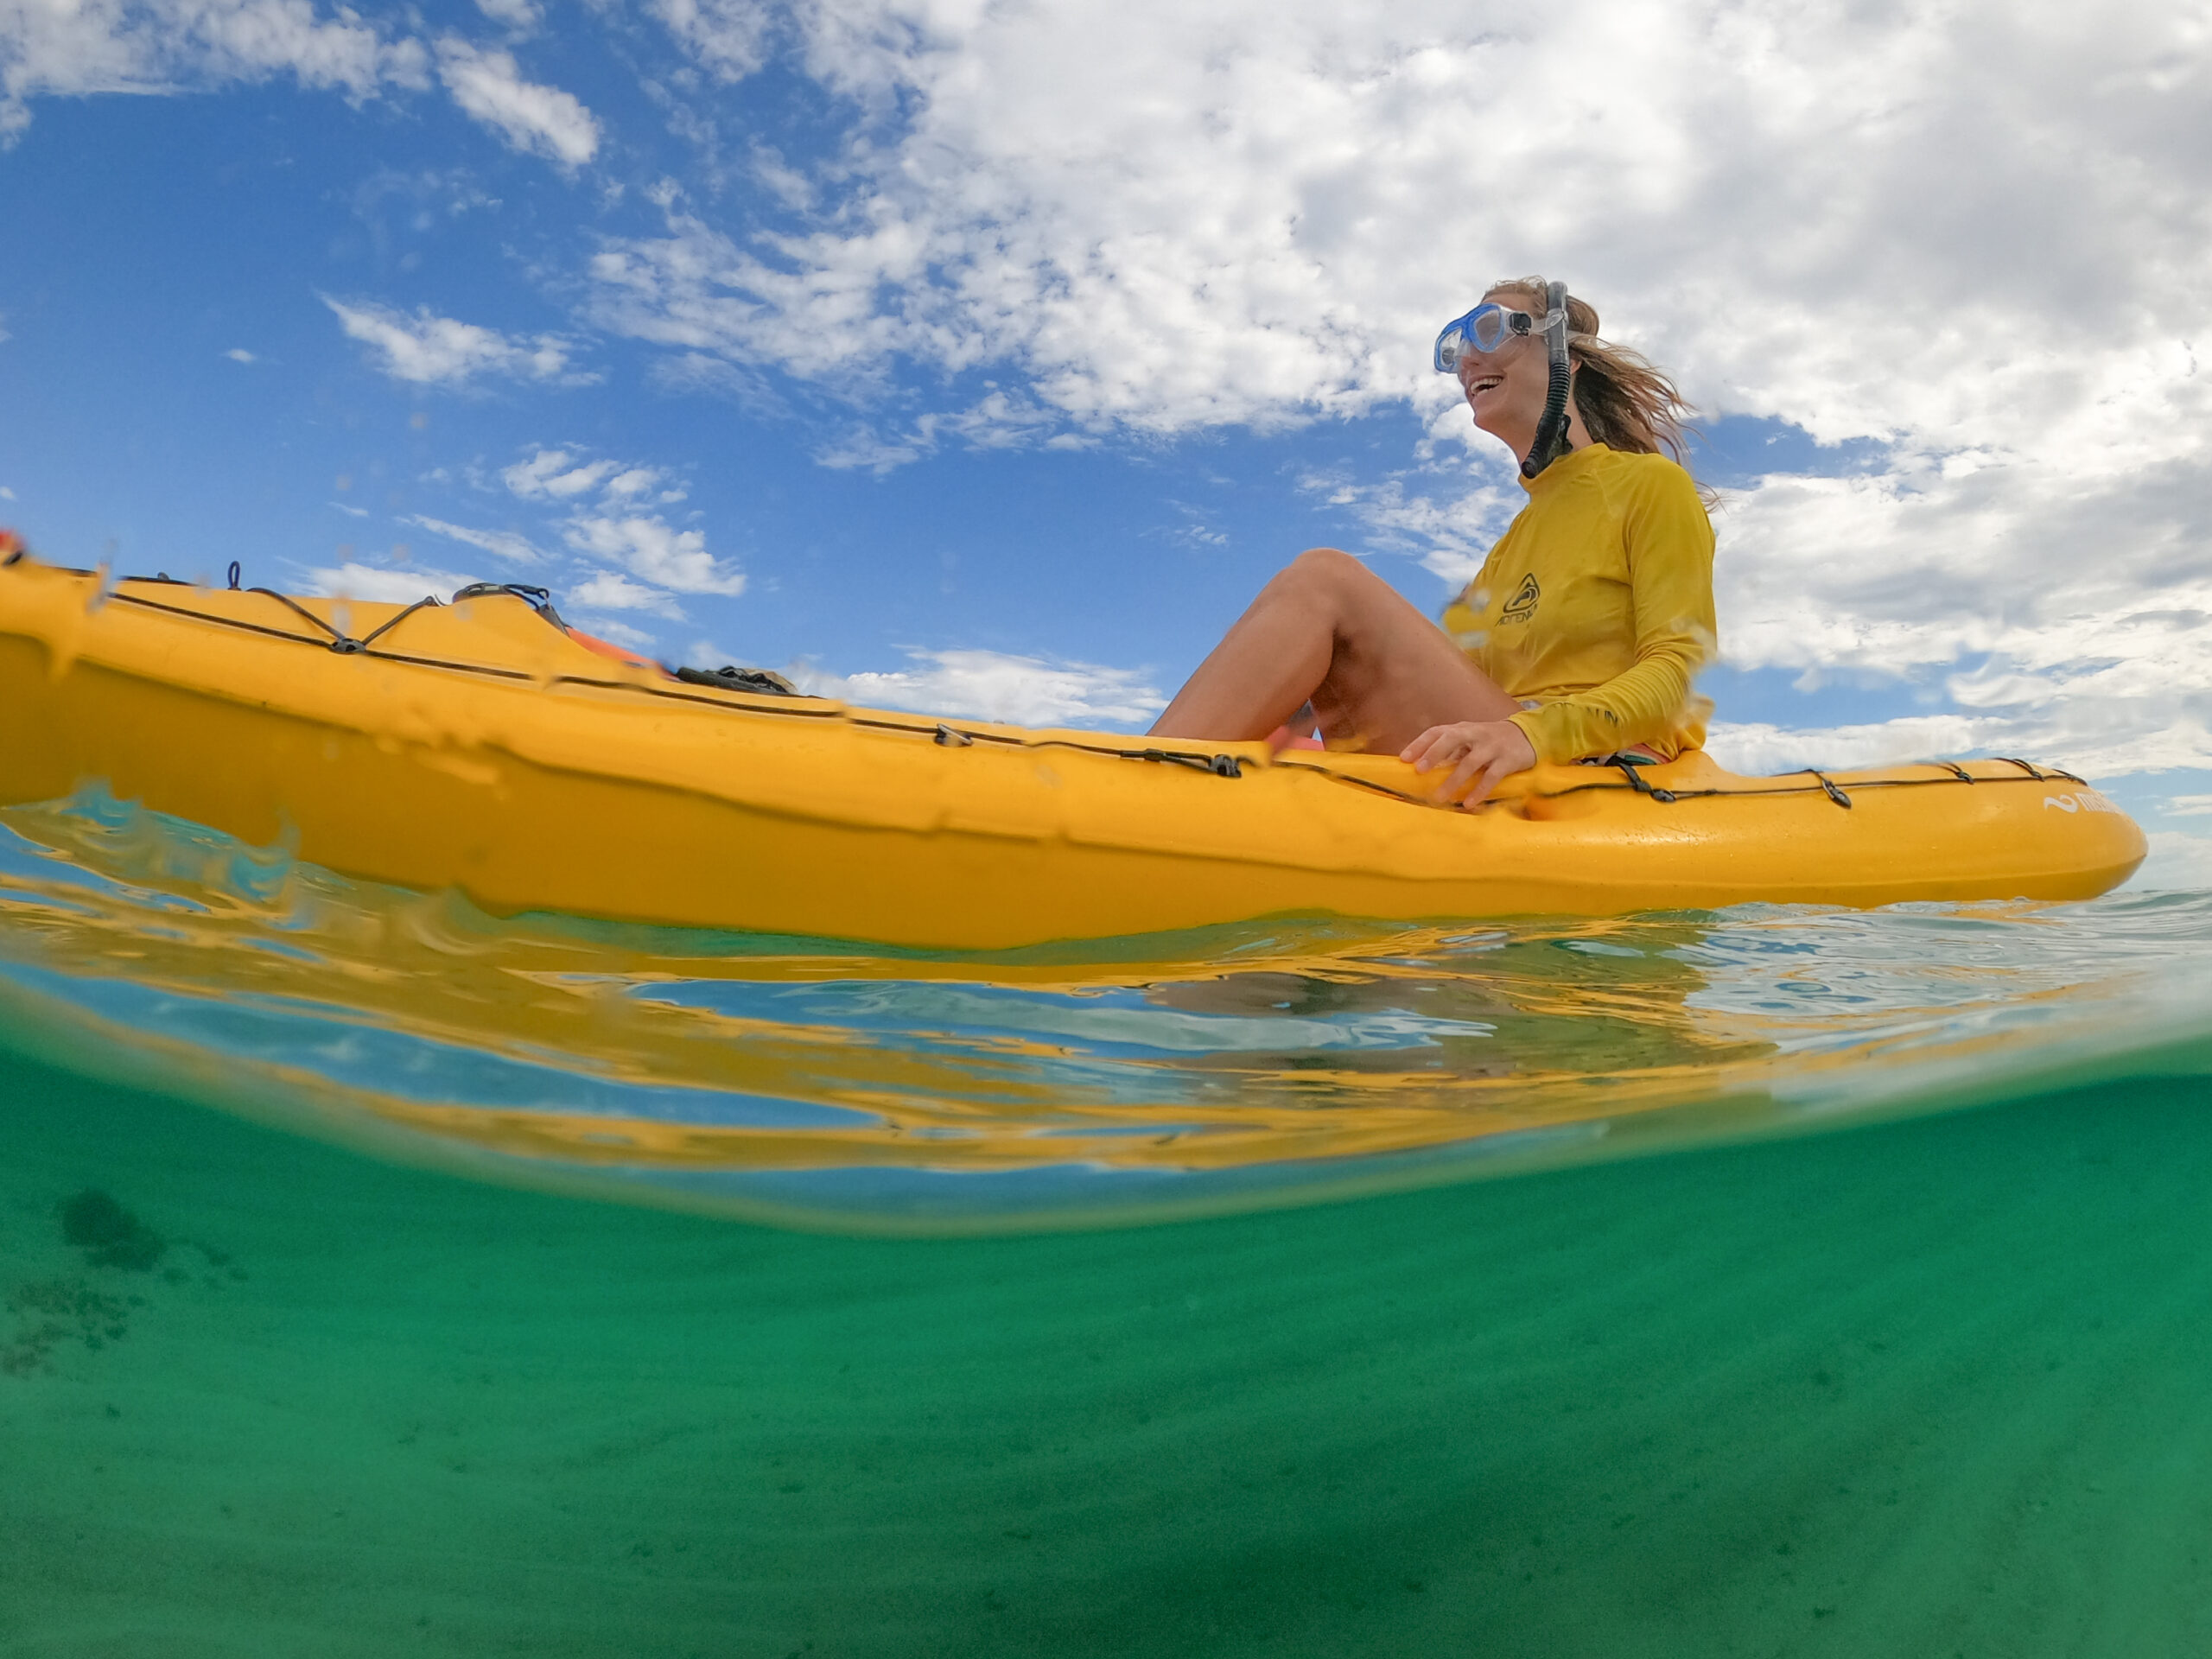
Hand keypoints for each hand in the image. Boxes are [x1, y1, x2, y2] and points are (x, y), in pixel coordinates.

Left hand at [1400, 719, 1537, 807]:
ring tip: (1440, 796)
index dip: (1420, 744)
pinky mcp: (1507, 760)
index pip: (1437, 732)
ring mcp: (1492, 747)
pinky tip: (1468, 803)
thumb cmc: (1490, 741)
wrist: (1528, 735)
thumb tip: (1421, 768)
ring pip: (1470, 762)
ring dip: (1453, 780)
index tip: (1404, 758)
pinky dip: (1479, 790)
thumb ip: (1450, 752)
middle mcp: (1475, 734)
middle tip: (1420, 770)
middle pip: (1452, 739)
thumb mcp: (1469, 740)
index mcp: (1462, 728)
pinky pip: (1491, 777)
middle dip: (1434, 754)